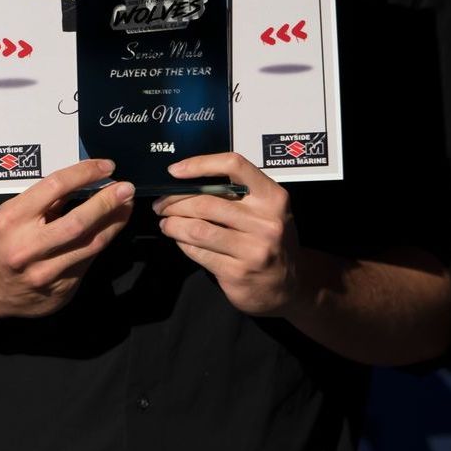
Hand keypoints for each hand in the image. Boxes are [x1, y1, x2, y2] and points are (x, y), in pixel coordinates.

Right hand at [0, 158, 132, 317]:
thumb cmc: (3, 241)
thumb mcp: (13, 213)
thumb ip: (47, 198)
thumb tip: (87, 176)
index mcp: (11, 220)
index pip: (55, 186)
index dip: (85, 172)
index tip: (106, 166)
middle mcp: (27, 248)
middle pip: (78, 221)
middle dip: (107, 202)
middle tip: (126, 188)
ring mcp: (44, 273)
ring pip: (90, 245)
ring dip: (114, 222)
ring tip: (126, 206)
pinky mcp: (59, 290)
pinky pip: (88, 262)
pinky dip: (102, 241)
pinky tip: (111, 228)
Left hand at [154, 153, 301, 316]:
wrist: (289, 286)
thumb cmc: (271, 240)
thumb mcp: (268, 211)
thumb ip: (239, 195)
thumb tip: (189, 181)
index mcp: (273, 197)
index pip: (234, 166)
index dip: (200, 164)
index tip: (175, 171)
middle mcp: (266, 222)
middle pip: (207, 201)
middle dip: (175, 201)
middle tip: (161, 204)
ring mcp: (253, 250)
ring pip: (198, 228)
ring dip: (173, 224)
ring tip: (165, 222)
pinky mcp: (237, 273)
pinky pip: (199, 252)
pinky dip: (183, 244)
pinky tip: (180, 240)